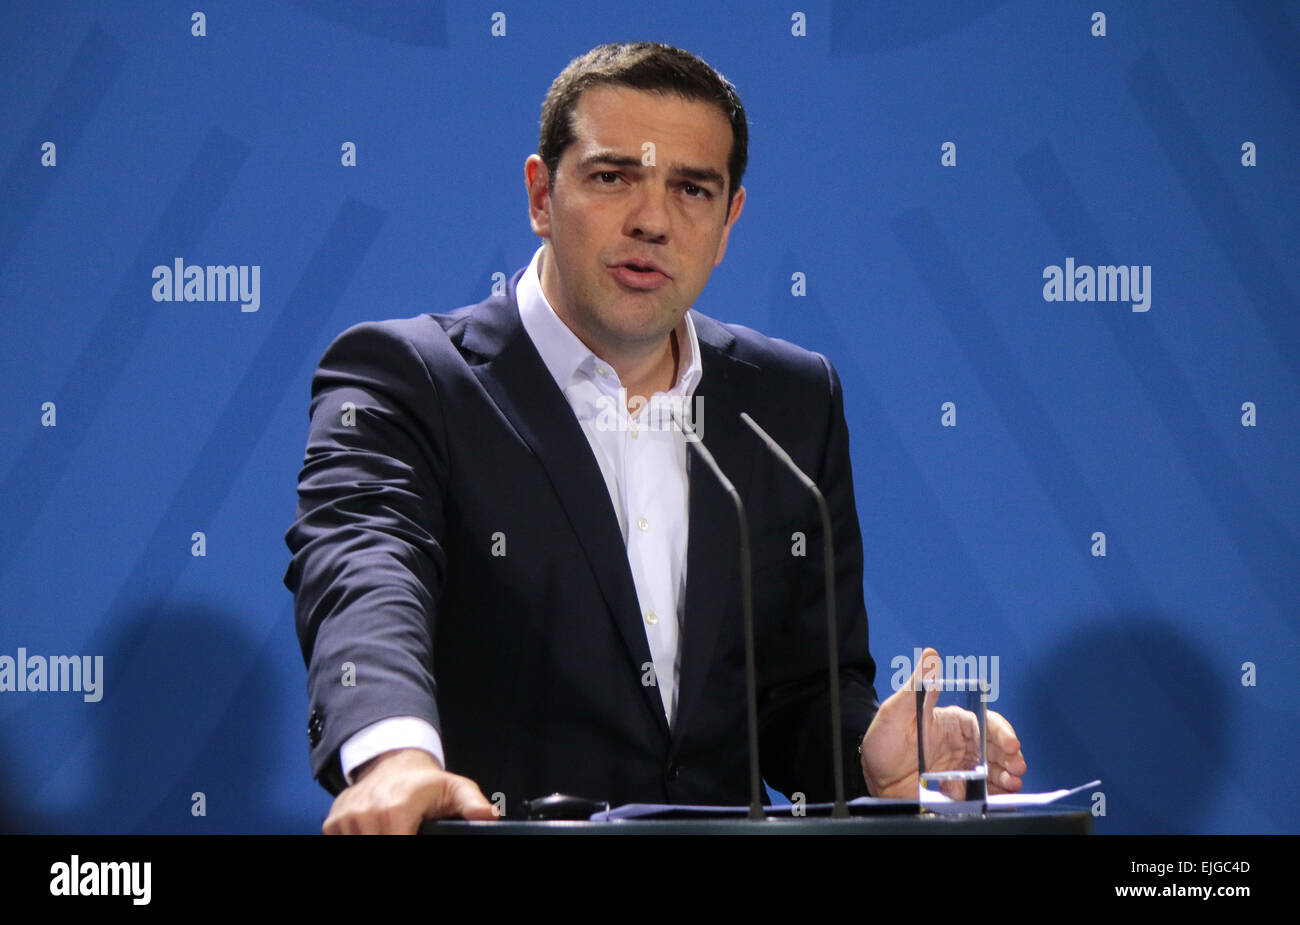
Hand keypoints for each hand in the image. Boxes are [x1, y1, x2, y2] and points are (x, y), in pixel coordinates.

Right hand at [322, 748, 497, 833]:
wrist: (391, 763)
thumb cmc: (424, 783)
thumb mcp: (454, 788)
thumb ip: (472, 804)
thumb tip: (489, 816)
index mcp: (396, 808)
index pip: (398, 844)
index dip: (409, 845)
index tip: (418, 837)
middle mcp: (367, 813)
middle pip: (380, 846)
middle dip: (395, 843)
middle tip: (408, 832)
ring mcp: (346, 818)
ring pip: (360, 847)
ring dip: (378, 841)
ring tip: (395, 830)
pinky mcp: (332, 822)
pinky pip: (341, 843)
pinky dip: (359, 839)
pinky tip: (375, 831)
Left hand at [860, 647, 1026, 798]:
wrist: (873, 778)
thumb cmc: (883, 741)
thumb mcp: (896, 711)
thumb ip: (917, 685)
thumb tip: (931, 654)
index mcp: (953, 723)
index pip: (985, 723)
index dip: (1001, 732)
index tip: (1010, 744)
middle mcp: (962, 745)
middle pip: (996, 748)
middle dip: (1011, 757)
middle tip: (1017, 768)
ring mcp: (961, 768)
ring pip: (994, 771)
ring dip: (1008, 777)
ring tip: (1012, 784)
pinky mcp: (959, 790)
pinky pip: (982, 792)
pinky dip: (995, 794)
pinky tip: (999, 796)